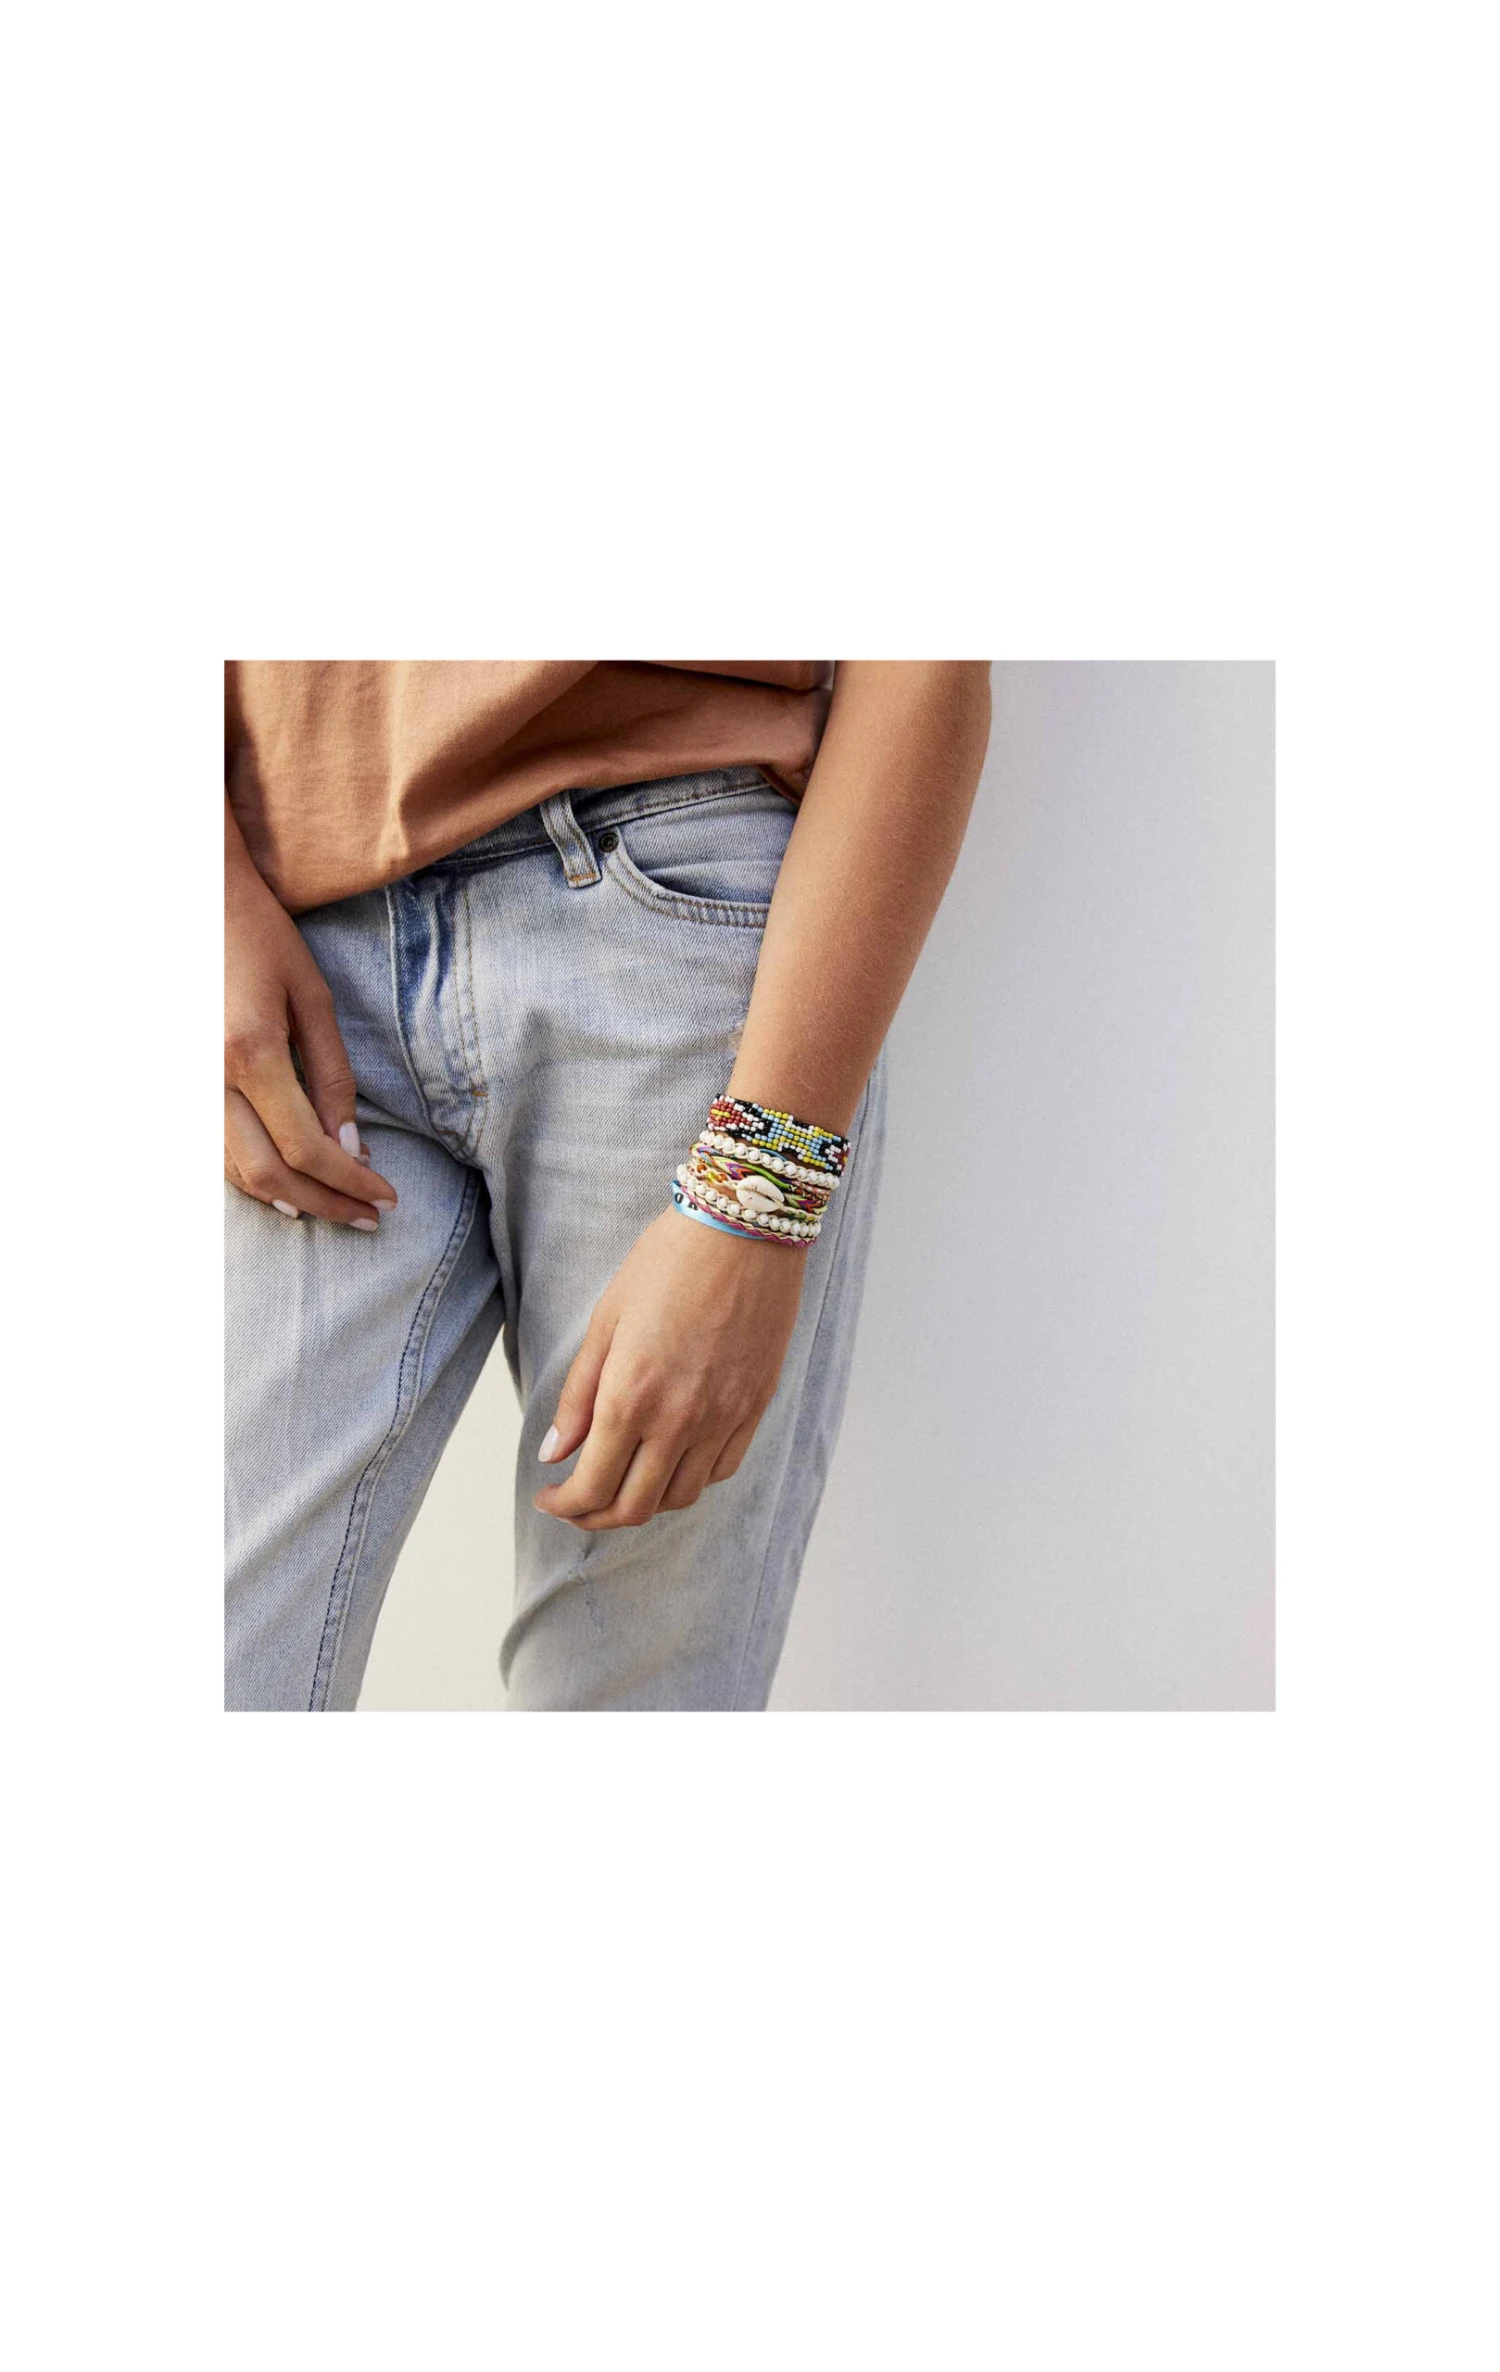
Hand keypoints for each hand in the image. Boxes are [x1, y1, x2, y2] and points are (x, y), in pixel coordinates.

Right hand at [224, 824, 397, 1227]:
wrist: (193, 903)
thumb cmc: (261, 940)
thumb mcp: (313, 999)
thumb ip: (332, 1077)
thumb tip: (351, 1148)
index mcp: (249, 1053)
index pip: (306, 1146)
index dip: (349, 1182)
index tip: (386, 1196)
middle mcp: (207, 1078)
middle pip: (269, 1173)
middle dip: (325, 1203)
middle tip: (368, 1218)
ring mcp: (185, 1085)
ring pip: (236, 1171)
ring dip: (290, 1198)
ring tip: (338, 1207)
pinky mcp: (178, 1086)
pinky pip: (215, 1151)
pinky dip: (255, 1176)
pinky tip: (291, 1185)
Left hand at [534, 1209, 806, 1528]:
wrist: (744, 1228)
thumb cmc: (667, 1262)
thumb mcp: (606, 1322)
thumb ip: (579, 1396)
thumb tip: (555, 1454)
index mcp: (630, 1397)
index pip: (592, 1487)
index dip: (565, 1505)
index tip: (549, 1497)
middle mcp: (678, 1420)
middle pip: (634, 1507)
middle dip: (596, 1516)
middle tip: (577, 1502)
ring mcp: (722, 1418)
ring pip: (680, 1498)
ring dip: (644, 1503)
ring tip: (622, 1482)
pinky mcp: (754, 1407)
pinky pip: (721, 1469)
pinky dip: (690, 1480)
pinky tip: (670, 1460)